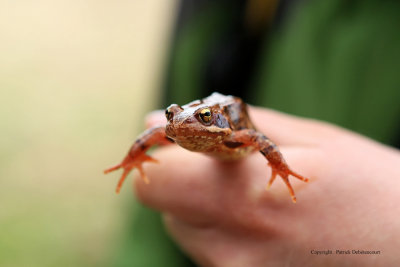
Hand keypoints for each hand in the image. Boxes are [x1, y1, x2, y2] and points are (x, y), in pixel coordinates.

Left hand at [134, 107, 399, 266]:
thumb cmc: (367, 184)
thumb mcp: (304, 138)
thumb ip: (223, 127)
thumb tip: (158, 121)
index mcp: (245, 198)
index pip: (158, 181)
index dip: (162, 155)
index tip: (179, 139)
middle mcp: (232, 249)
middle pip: (166, 206)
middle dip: (185, 178)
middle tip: (229, 165)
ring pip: (186, 228)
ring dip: (204, 205)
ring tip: (257, 198)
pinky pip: (209, 249)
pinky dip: (221, 229)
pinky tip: (263, 222)